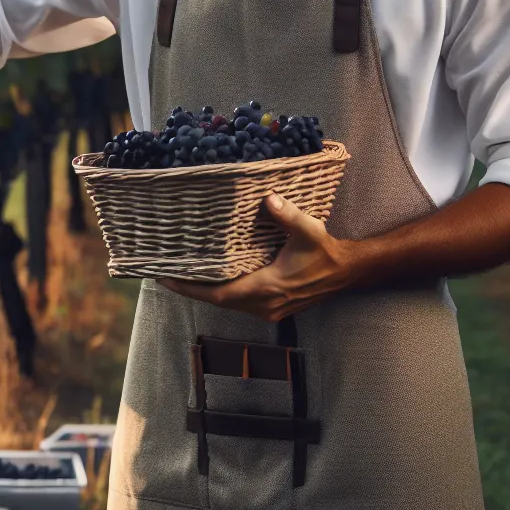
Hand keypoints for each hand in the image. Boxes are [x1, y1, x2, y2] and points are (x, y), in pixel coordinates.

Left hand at [158, 193, 358, 321]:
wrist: (344, 272)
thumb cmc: (324, 252)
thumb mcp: (308, 230)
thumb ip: (288, 215)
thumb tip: (268, 199)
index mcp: (267, 288)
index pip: (219, 295)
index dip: (190, 289)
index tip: (166, 279)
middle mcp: (264, 305)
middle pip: (217, 302)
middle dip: (190, 289)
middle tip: (164, 273)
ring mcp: (268, 309)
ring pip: (227, 304)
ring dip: (205, 292)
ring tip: (182, 275)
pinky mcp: (272, 308)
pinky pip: (238, 303)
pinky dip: (221, 292)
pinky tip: (210, 279)